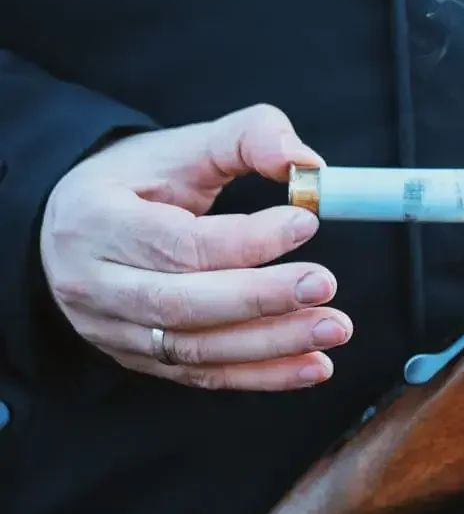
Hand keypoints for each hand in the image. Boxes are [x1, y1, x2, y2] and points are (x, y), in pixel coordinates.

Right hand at [40, 104, 352, 390]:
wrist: (80, 228)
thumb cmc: (138, 183)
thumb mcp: (183, 146)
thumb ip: (248, 138)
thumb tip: (307, 162)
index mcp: (97, 221)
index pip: (178, 243)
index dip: (246, 240)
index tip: (306, 223)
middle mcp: (95, 284)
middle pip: (183, 304)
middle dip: (262, 299)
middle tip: (326, 285)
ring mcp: (113, 330)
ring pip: (196, 350)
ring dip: (273, 344)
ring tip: (334, 328)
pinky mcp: (140, 360)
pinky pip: (205, 376)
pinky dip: (263, 375)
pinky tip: (314, 366)